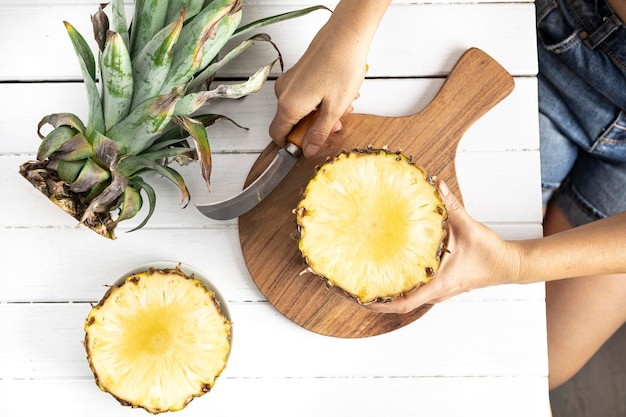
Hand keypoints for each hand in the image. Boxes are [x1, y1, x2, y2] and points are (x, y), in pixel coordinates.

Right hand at [269, 0, 390, 156]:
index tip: (310, 145)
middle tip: (337, 124)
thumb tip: (308, 150)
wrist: (346, 35)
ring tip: (343, 104)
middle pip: (292, 123)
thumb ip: (319, 132)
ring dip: (320, 113)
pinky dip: (319, 100)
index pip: (277, 135)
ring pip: (300, 109)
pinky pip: (303, 96)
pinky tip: (337, 94)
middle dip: (314, 127)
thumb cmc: (342, 67)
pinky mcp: (297, 74)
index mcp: (288, 106)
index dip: (292, 144)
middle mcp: (283, 93)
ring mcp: (289, 82)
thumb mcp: (334, 108)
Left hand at [366, 179, 522, 313]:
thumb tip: (437, 184)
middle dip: (368, 298)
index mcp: (438, 285)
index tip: (356, 296)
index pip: (401, 304)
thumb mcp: (469, 227)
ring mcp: (434, 290)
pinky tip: (379, 272)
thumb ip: (452, 206)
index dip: (377, 303)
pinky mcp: (436, 285)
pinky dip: (393, 286)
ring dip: (379, 293)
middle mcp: (433, 292)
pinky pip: (409, 290)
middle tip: (343, 287)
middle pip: (394, 304)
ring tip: (354, 281)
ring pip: (401, 299)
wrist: (508, 265)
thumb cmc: (490, 252)